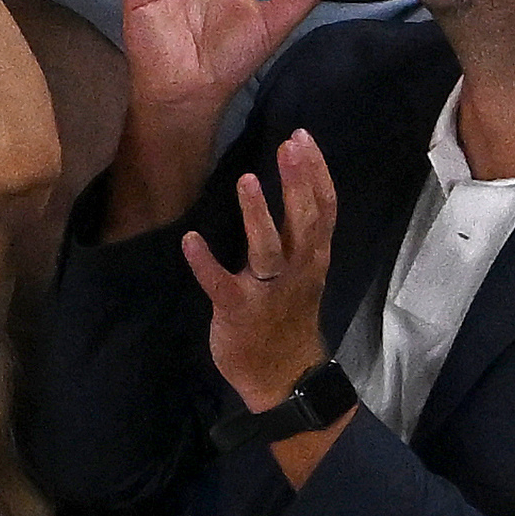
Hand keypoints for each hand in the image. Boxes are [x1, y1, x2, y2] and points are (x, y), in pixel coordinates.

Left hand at [183, 130, 337, 414]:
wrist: (284, 378)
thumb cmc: (288, 317)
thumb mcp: (307, 272)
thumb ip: (301, 234)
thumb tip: (295, 185)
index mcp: (312, 258)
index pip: (324, 210)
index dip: (316, 173)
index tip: (303, 138)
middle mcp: (296, 270)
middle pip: (304, 221)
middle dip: (297, 182)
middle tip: (289, 144)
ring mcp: (267, 292)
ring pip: (268, 249)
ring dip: (258, 215)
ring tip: (246, 180)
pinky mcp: (238, 310)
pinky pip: (221, 284)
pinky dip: (205, 263)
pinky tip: (190, 240)